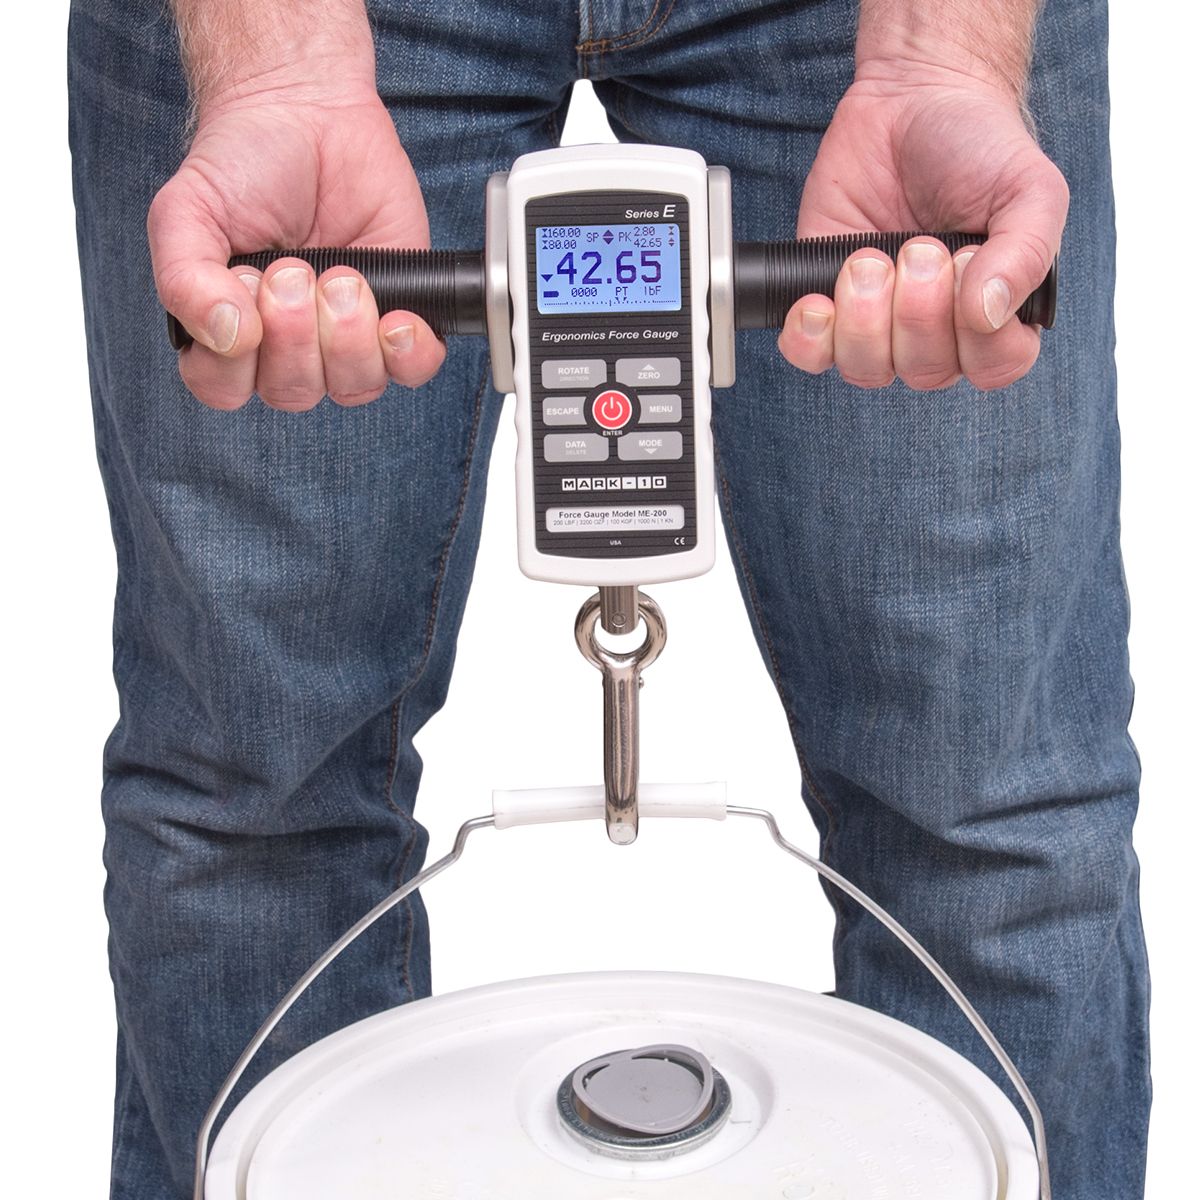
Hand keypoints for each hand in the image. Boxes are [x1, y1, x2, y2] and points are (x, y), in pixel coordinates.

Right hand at [149, 83, 444, 409]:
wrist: (306, 112)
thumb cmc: (242, 166)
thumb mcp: (187, 212)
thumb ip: (184, 279)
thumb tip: (226, 335)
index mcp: (228, 333)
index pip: (224, 389)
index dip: (235, 356)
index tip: (244, 287)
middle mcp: (288, 347)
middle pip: (293, 391)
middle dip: (295, 332)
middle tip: (295, 267)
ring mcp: (347, 337)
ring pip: (353, 386)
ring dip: (348, 337)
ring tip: (343, 276)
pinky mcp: (400, 317)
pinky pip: (412, 369)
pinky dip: (409, 354)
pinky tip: (397, 320)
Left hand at [779, 70, 1068, 390]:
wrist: (912, 98)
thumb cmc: (979, 147)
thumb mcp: (1030, 189)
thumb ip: (1027, 254)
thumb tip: (989, 314)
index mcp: (994, 312)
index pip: (993, 368)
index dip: (979, 333)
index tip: (967, 262)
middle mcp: (936, 329)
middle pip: (925, 371)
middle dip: (917, 312)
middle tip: (918, 246)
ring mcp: (876, 320)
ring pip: (867, 368)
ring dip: (864, 320)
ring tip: (867, 258)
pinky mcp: (825, 301)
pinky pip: (811, 354)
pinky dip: (809, 338)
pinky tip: (816, 300)